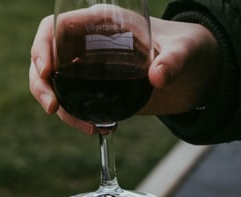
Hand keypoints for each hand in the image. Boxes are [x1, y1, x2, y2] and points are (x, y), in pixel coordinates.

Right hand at [29, 15, 220, 133]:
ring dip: (60, 107)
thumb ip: (173, 61)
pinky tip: (98, 129)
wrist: (200, 72)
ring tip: (86, 127)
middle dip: (41, 83)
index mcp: (101, 22)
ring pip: (58, 84)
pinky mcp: (100, 93)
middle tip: (51, 107)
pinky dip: (78, 118)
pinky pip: (75, 103)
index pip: (57, 28)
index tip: (47, 70)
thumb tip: (157, 78)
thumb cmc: (191, 48)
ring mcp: (92, 70)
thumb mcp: (185, 51)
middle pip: (48, 58)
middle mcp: (90, 45)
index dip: (43, 46)